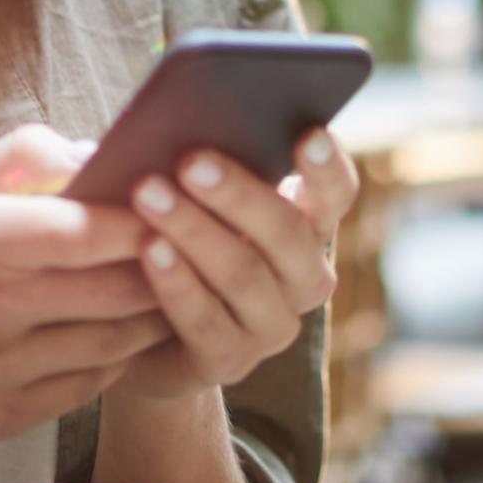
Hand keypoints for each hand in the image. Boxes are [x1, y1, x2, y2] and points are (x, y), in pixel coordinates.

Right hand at [0, 126, 172, 444]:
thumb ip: (21, 154)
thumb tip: (96, 151)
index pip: (80, 231)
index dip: (140, 222)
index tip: (170, 208)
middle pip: (111, 291)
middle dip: (162, 270)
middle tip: (189, 251)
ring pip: (110, 343)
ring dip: (151, 316)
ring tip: (171, 291)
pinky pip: (88, 386)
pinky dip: (117, 359)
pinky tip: (123, 335)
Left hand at [111, 129, 358, 400]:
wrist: (144, 336)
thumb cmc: (173, 239)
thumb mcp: (195, 199)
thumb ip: (202, 166)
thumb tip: (172, 119)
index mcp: (308, 228)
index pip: (337, 193)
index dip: (327, 167)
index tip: (309, 132)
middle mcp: (304, 280)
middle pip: (287, 233)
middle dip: (238, 193)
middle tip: (191, 160)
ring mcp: (271, 326)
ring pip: (243, 273)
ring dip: (194, 230)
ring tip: (149, 194)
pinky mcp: (229, 363)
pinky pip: (205, 321)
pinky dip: (176, 282)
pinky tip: (148, 249)